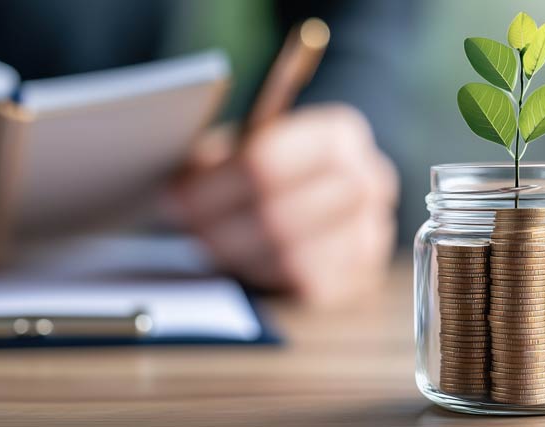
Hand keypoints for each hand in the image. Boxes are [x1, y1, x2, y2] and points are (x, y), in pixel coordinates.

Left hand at [172, 103, 398, 304]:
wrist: (323, 203)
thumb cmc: (272, 173)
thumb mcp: (246, 149)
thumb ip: (218, 160)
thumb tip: (172, 191)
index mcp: (340, 135)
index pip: (266, 165)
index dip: (212, 188)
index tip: (173, 198)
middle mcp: (369, 180)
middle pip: (277, 216)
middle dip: (219, 228)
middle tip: (183, 231)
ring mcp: (372, 232)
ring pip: (291, 256)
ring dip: (239, 256)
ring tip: (207, 247)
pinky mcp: (363, 276)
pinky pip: (308, 286)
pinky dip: (268, 278)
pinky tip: (244, 266)